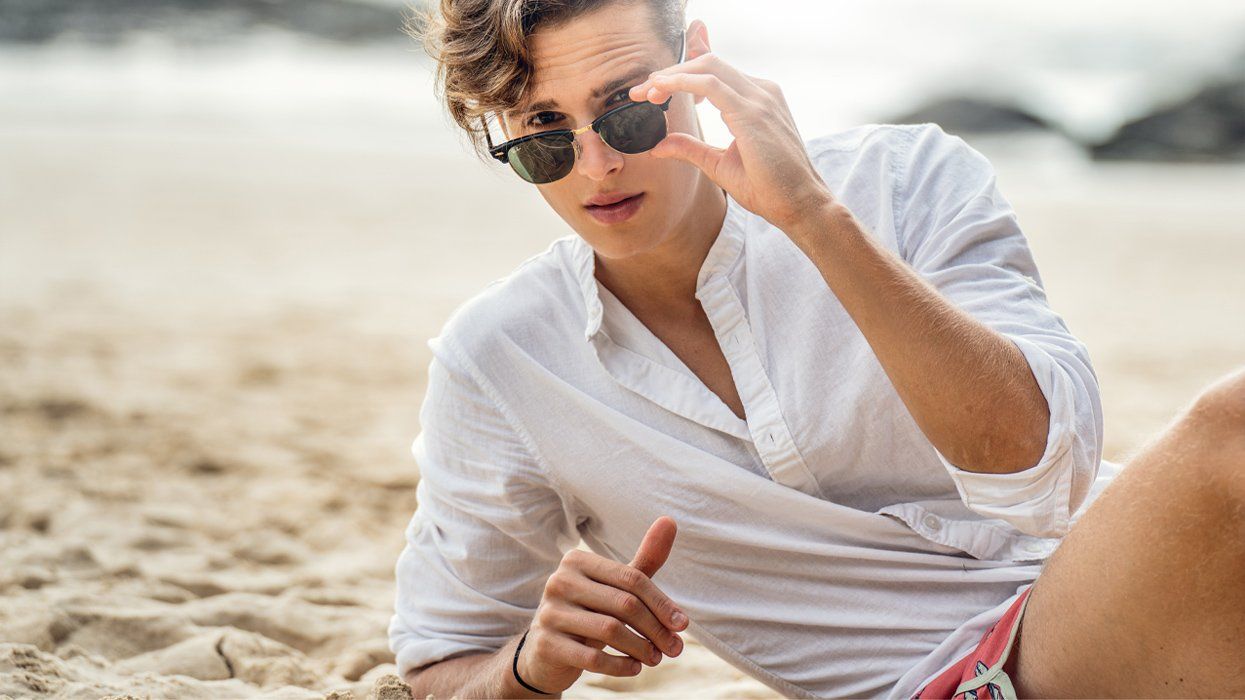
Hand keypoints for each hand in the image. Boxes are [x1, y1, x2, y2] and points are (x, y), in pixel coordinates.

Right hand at [518, 516, 688, 692]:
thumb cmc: (590, 612)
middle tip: (675, 649)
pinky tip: (633, 668)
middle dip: (656, 629)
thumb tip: (670, 521)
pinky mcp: (546, 644)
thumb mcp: (616, 588)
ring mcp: (549, 612)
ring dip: (641, 648)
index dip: (662, 603)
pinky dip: (619, 666)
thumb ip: (644, 560)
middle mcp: (559, 581)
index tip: (683, 625)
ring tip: (655, 659)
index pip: (632, 579)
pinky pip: (592, 657)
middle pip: (624, 604)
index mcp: (577, 561)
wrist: (546, 651)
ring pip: (610, 630)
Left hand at [628, 52, 835, 231]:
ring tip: (647, 92)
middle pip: (708, 63)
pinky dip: (682, 83)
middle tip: (642, 91)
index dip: (681, 74)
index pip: (715, 72)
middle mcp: (760, 92)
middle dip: (671, 72)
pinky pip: (711, 84)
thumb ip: (690, 149)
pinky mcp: (753, 112)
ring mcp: (760, 98)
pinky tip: (662, 91)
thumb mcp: (719, 164)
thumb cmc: (769, 187)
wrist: (800, 205)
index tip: (653, 90)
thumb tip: (659, 145)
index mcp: (756, 99)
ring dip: (672, 76)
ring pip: (708, 66)